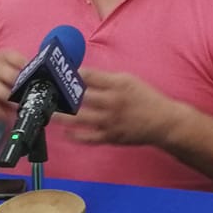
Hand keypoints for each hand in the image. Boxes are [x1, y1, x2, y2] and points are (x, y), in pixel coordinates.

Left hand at [61, 68, 183, 147]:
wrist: (164, 122)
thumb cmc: (145, 98)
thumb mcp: (129, 80)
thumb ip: (106, 79)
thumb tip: (83, 76)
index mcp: (117, 84)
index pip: (88, 75)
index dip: (72, 74)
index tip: (60, 75)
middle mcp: (112, 102)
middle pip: (80, 96)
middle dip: (62, 94)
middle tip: (48, 93)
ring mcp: (110, 121)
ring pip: (79, 118)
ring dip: (62, 116)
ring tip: (49, 113)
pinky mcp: (110, 137)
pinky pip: (88, 138)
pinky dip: (75, 136)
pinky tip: (66, 132)